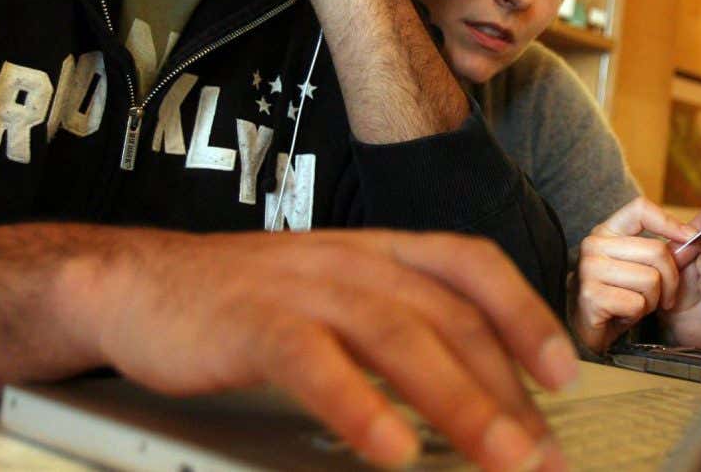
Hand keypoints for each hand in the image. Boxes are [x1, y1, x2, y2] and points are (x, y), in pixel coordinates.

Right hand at [64, 228, 574, 471]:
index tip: (564, 373)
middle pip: (447, 316)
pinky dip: (359, 407)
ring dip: (457, 401)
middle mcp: (350, 259)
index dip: (524, 314)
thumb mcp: (332, 298)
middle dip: (506, 386)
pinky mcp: (251, 324)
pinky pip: (314, 364)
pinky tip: (390, 449)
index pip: (471, 266)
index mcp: (376, 250)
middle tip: (541, 451)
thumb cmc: (244, 303)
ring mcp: (301, 287)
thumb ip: (396, 330)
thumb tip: (473, 390)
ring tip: (497, 455)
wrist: (136, 284)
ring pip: (396, 336)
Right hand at [569, 197, 697, 354]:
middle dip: (670, 280)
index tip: (689, 237)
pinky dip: (637, 314)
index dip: (669, 221)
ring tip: (636, 304)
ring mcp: (589, 269)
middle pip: (657, 251)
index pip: (640, 209)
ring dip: (652, 300)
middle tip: (662, 297)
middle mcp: (594, 245)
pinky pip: (637, 303)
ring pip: (650, 280)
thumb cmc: (619, 296)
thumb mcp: (641, 267)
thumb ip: (669, 248)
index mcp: (606, 231)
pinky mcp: (591, 295)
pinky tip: (623, 315)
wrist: (587, 329)